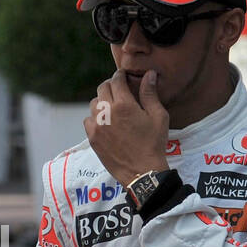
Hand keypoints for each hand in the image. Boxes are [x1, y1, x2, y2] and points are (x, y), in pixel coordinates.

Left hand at [83, 68, 170, 186]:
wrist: (142, 172)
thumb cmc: (154, 144)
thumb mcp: (158, 116)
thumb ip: (150, 93)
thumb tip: (149, 74)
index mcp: (124, 105)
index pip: (116, 80)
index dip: (120, 75)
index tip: (123, 76)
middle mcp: (107, 113)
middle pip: (102, 89)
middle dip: (110, 86)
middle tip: (119, 90)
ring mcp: (97, 126)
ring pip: (93, 104)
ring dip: (102, 101)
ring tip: (112, 107)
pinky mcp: (92, 138)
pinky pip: (88, 120)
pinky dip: (95, 118)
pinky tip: (105, 122)